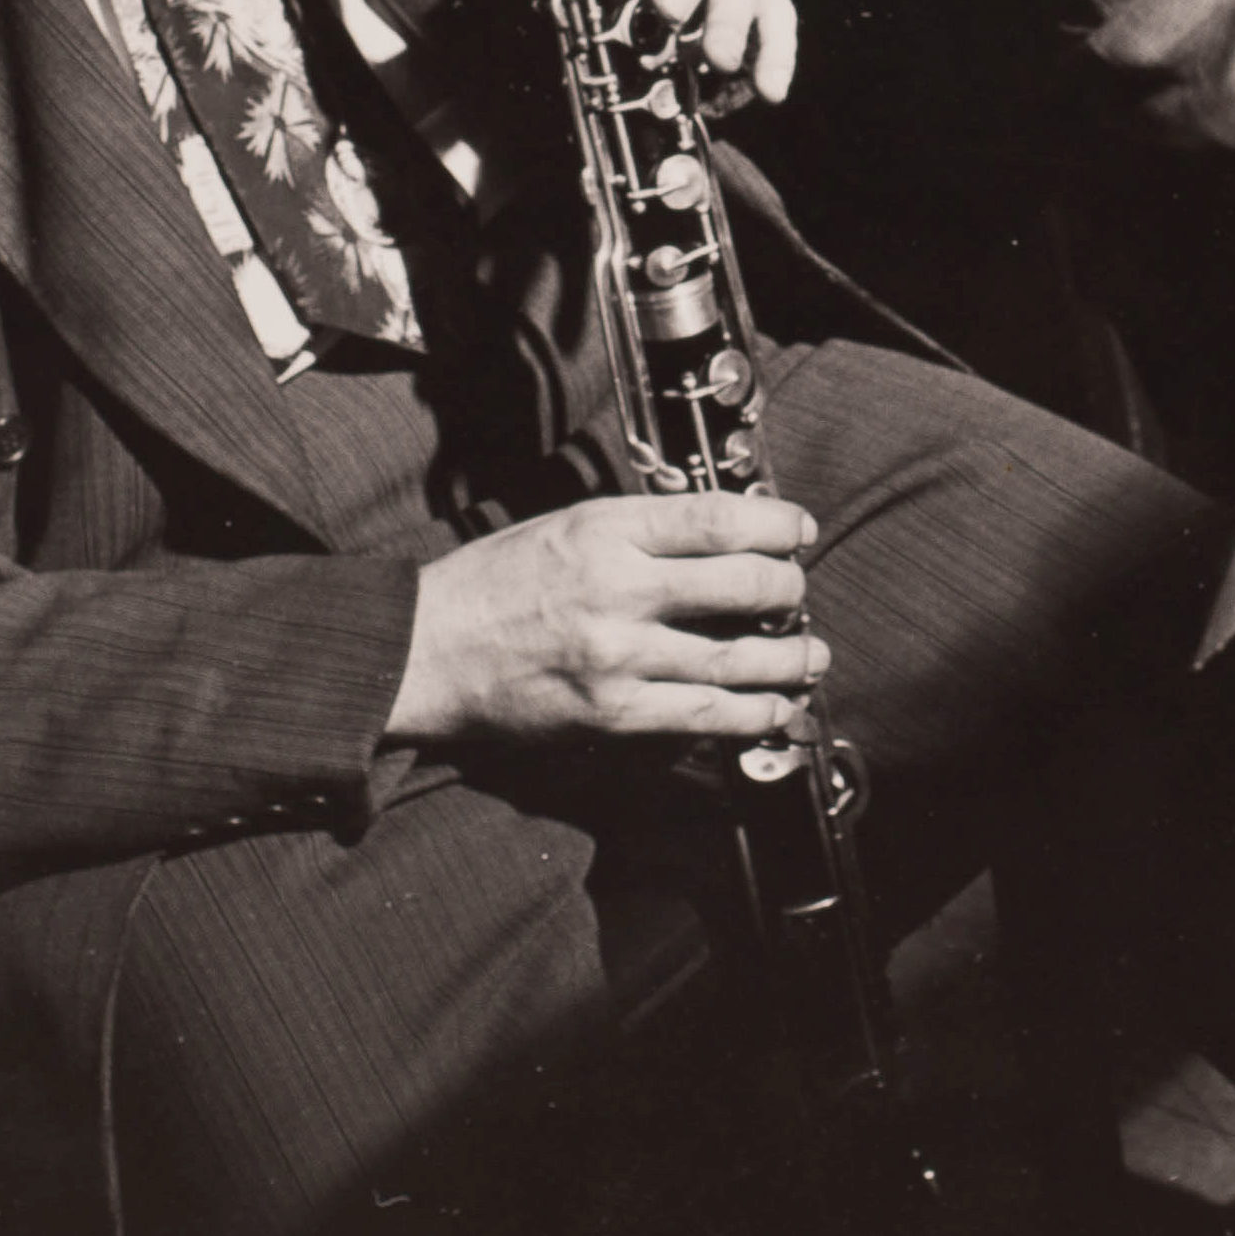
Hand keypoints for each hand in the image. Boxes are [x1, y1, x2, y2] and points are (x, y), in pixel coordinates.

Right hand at [388, 489, 823, 747]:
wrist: (423, 653)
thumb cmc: (491, 583)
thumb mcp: (565, 525)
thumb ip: (640, 529)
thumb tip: (721, 534)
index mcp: (606, 528)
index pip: (718, 519)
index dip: (777, 525)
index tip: (800, 531)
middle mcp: (619, 588)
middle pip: (742, 585)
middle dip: (789, 589)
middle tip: (798, 593)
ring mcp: (618, 656)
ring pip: (736, 659)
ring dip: (789, 659)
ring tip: (811, 656)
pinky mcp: (612, 714)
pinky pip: (704, 717)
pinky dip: (752, 714)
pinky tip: (775, 709)